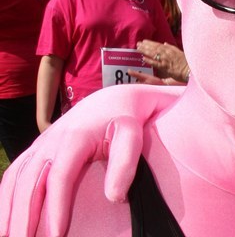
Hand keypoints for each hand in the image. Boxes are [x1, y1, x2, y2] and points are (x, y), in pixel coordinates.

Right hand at [0, 85, 181, 235]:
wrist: (112, 100)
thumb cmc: (125, 121)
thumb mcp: (132, 136)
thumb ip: (125, 164)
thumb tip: (115, 198)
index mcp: (75, 138)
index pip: (60, 178)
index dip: (56, 208)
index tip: (56, 236)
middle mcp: (51, 141)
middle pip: (29, 182)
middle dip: (23, 216)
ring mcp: (41, 144)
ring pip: (16, 179)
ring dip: (8, 209)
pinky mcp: (37, 149)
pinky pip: (15, 173)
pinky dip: (6, 196)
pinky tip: (6, 219)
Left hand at [136, 40, 189, 83]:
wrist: (190, 70)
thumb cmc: (186, 62)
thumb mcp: (179, 52)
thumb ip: (171, 47)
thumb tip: (165, 43)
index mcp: (171, 49)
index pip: (158, 45)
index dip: (150, 43)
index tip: (144, 41)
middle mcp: (167, 53)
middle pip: (154, 48)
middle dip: (146, 45)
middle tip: (138, 43)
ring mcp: (166, 60)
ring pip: (153, 53)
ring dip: (145, 50)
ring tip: (138, 48)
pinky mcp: (165, 67)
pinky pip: (155, 63)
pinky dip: (149, 60)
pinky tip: (143, 58)